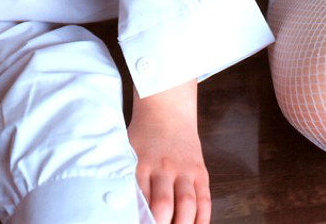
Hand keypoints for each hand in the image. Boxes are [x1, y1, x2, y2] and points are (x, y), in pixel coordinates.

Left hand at [128, 80, 210, 223]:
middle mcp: (163, 168)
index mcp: (141, 164)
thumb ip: (127, 177)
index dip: (140, 217)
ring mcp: (184, 170)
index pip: (139, 198)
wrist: (167, 111)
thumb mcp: (128, 152)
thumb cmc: (143, 135)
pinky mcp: (200, 172)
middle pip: (163, 204)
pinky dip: (202, 217)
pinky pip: (204, 199)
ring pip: (187, 204)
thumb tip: (120, 206)